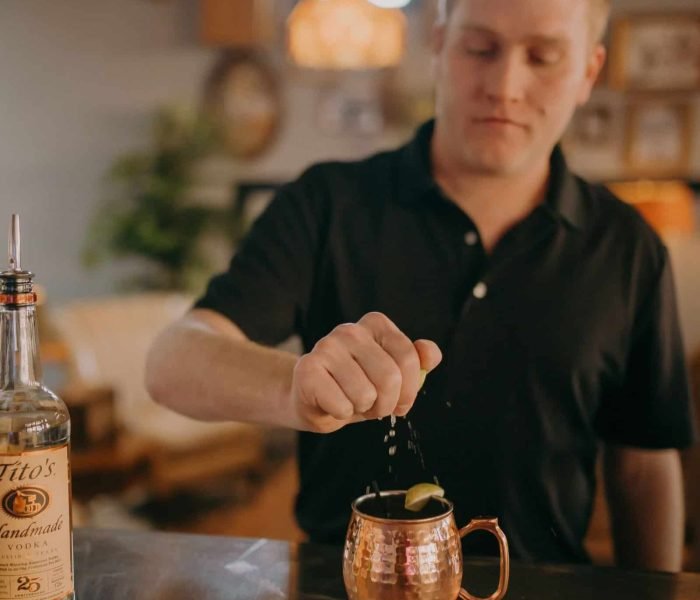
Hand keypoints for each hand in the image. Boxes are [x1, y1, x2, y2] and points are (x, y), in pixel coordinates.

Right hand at [291, 312, 441, 432]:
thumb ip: (417, 362)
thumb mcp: (392, 375)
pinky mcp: (307, 369)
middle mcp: (350, 330)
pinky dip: (341, 414)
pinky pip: (342, 406)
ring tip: (350, 401)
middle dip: (386, 404)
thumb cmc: (357, 387)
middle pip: (390, 378)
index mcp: (376, 324)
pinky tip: (331, 403)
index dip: (410, 391)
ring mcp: (326, 346)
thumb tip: (431, 354)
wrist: (314, 400)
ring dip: (362, 409)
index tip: (400, 401)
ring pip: (365, 395)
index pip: (410, 358)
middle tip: (373, 405)